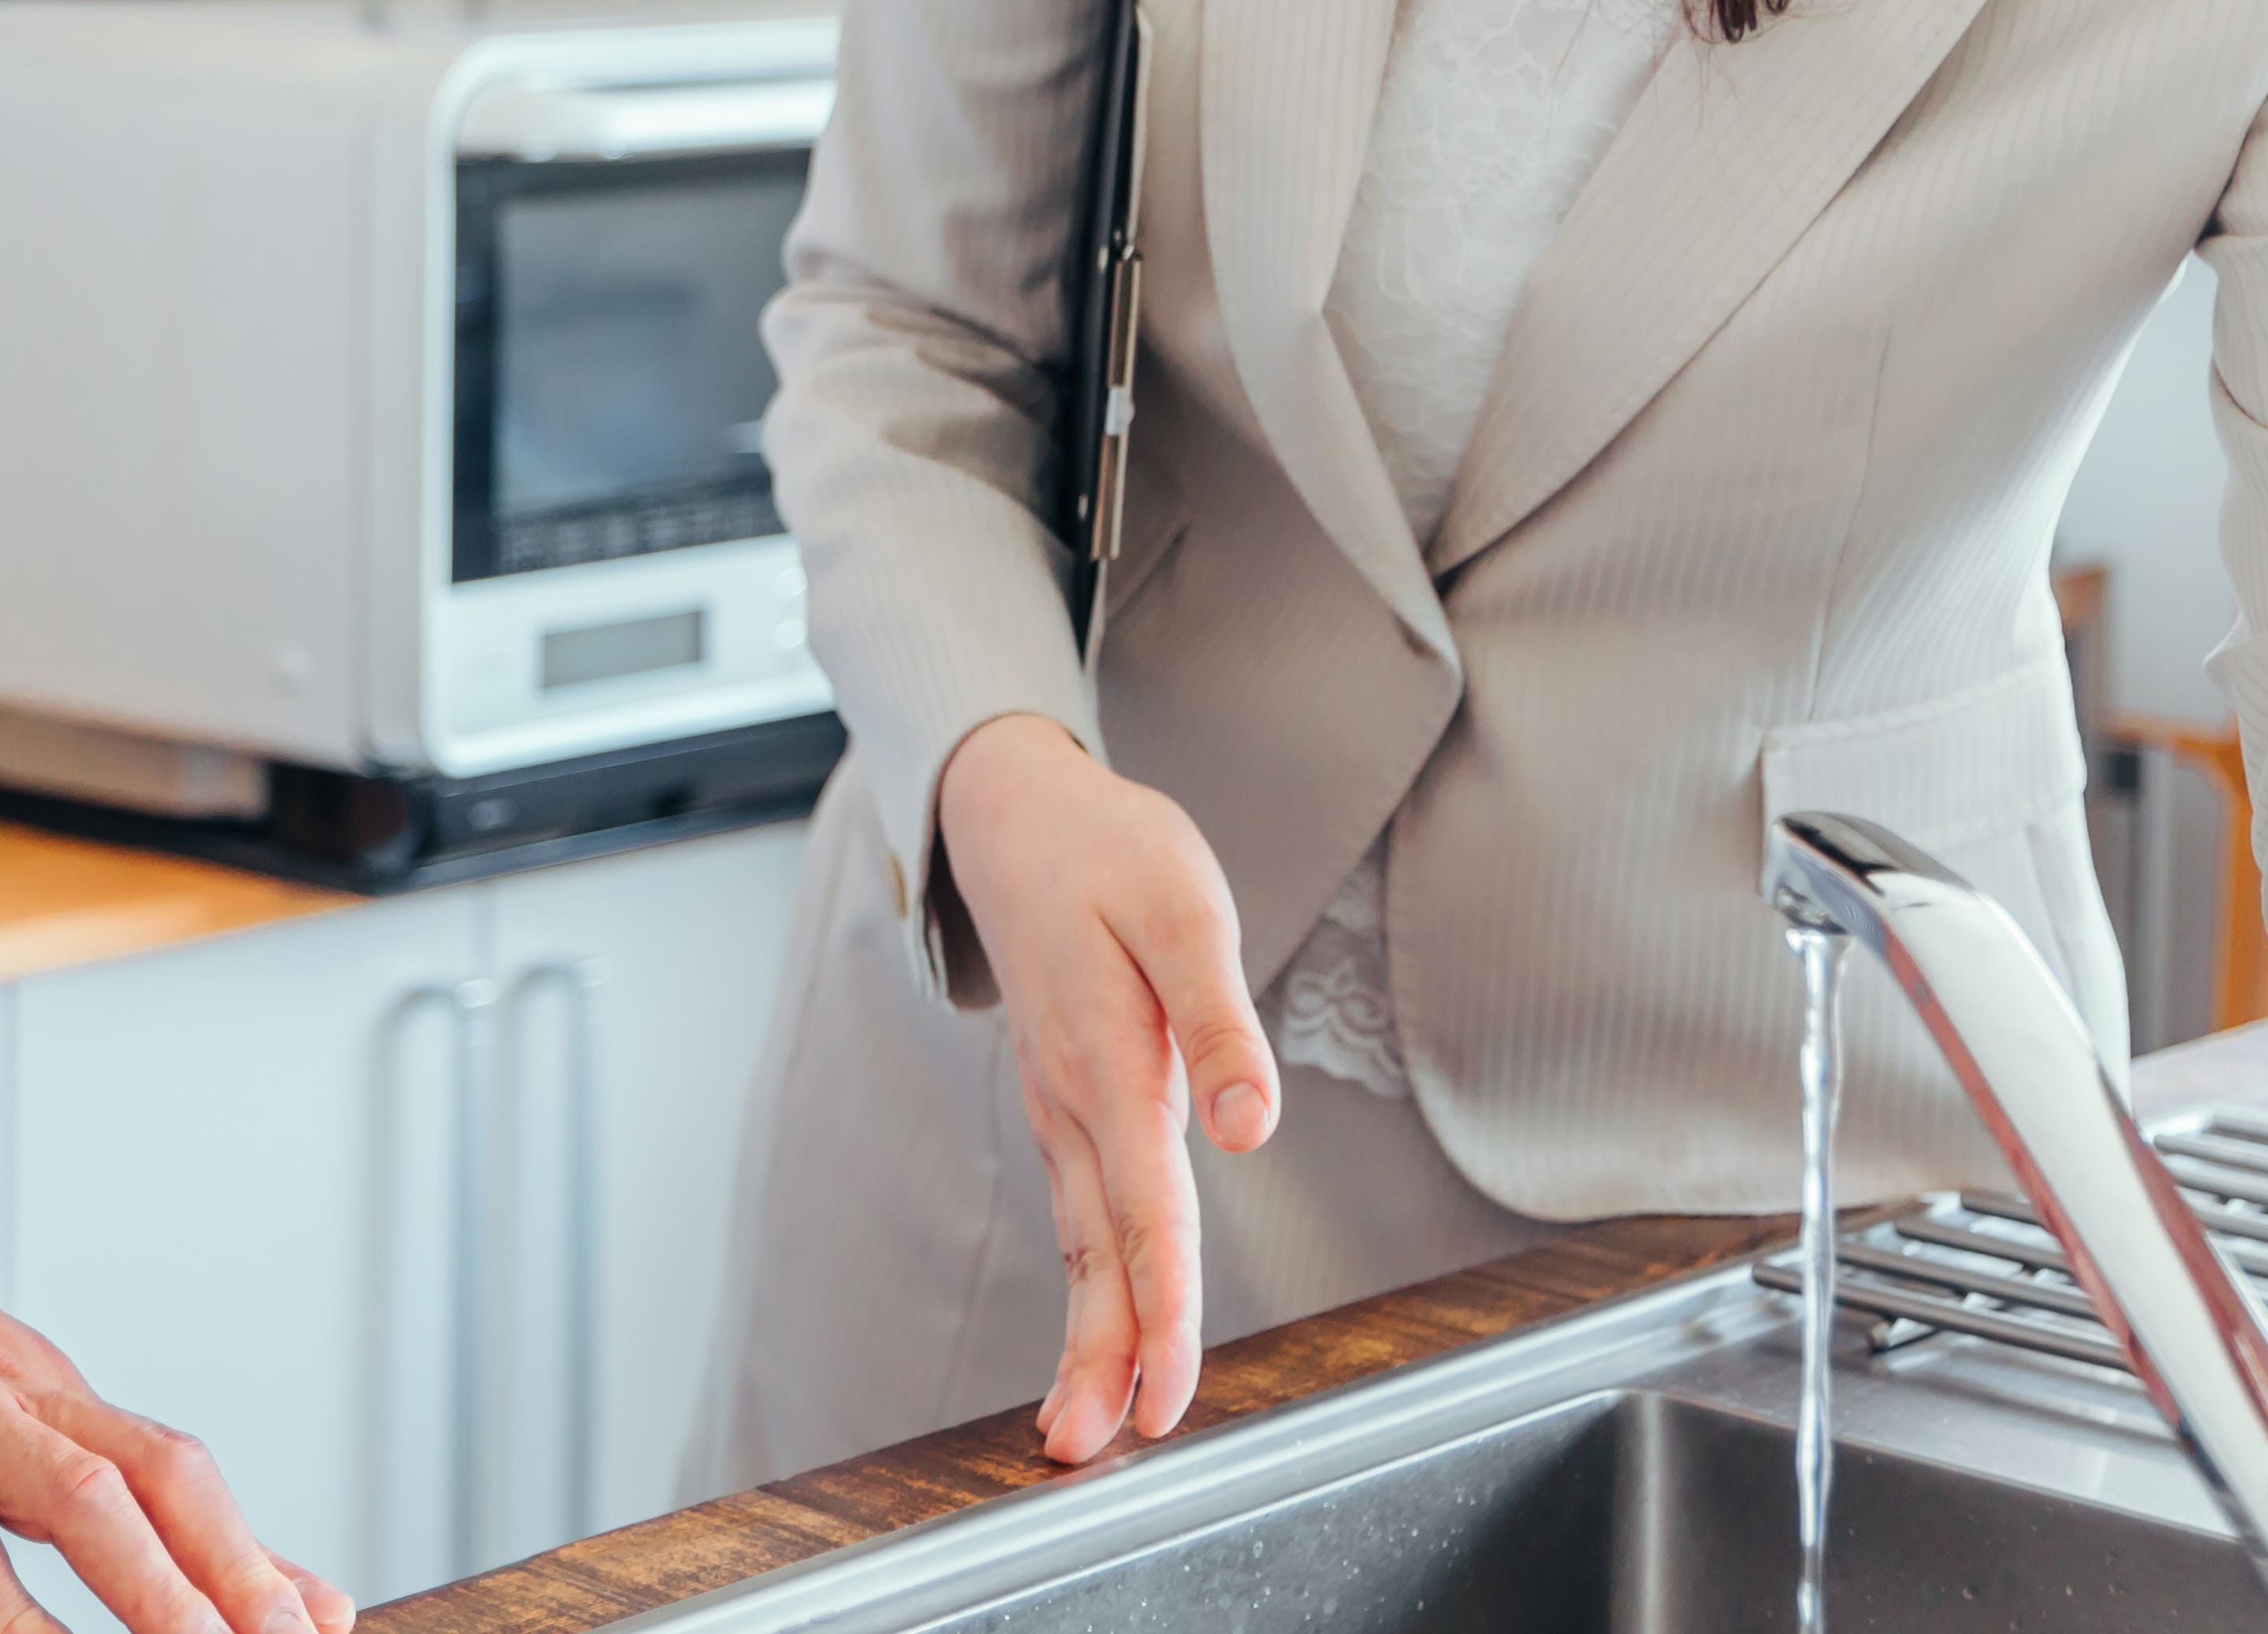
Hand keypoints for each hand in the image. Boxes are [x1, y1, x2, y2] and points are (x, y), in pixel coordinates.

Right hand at [932, 713, 1283, 1465]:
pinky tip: (1095, 1327)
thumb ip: (1220, 1019)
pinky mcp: (1064, 1105)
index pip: (1144, 1209)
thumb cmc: (1112, 854)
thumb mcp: (1185, 907)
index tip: (1167, 1392)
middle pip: (1094, 1251)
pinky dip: (1084, 1283)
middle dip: (1100, 1353)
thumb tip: (1250, 1126)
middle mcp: (1073, 1102)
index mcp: (1109, 1062)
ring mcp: (1059, 1108)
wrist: (1017, 817)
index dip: (1161, 1305)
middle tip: (1095, 1449)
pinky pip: (1075, 1213)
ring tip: (1076, 1428)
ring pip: (1077, 1241)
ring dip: (1083, 1335)